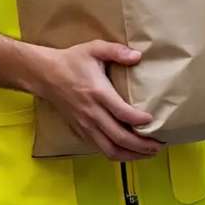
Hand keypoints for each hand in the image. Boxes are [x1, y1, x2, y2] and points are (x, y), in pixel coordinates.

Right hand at [32, 41, 162, 161]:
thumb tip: (138, 56)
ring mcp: (86, 125)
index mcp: (98, 93)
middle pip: (120, 138)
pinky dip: (118, 154)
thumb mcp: (94, 48)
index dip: (139, 120)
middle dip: (142, 145)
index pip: (122, 113)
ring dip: (131, 155)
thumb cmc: (72, 60)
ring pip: (111, 149)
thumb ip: (116, 51)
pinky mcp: (81, 130)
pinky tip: (129, 151)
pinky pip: (101, 149)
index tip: (153, 120)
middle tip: (159, 145)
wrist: (45, 74)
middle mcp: (92, 113)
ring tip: (148, 153)